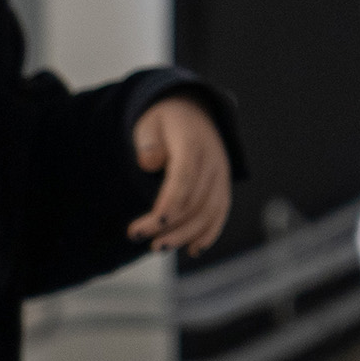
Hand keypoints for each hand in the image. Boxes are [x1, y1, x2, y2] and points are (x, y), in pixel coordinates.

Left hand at [128, 98, 230, 254]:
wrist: (191, 111)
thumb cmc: (163, 122)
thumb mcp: (148, 123)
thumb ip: (148, 143)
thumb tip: (150, 164)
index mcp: (192, 144)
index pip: (184, 178)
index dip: (170, 203)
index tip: (153, 223)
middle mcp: (212, 161)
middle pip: (195, 200)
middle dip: (168, 224)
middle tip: (137, 236)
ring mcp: (221, 175)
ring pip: (209, 212)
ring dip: (186, 234)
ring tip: (158, 247)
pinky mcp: (222, 186)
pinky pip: (221, 213)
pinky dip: (209, 233)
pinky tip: (193, 250)